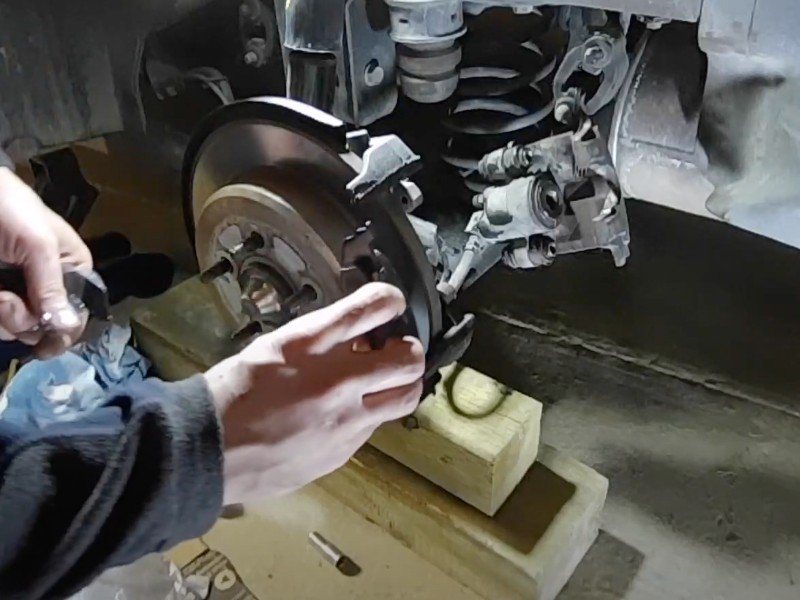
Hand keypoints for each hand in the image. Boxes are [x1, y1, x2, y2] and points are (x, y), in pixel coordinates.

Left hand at [0, 167, 92, 356]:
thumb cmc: (9, 209)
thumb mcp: (38, 244)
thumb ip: (52, 286)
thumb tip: (68, 327)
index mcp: (73, 272)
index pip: (78, 315)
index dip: (63, 331)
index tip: (44, 342)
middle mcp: (50, 287)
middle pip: (46, 327)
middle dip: (24, 320)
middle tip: (5, 299)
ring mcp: (21, 292)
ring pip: (17, 328)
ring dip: (3, 316)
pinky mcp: (0, 294)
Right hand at [205, 282, 424, 503]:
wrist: (209, 450)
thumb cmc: (235, 392)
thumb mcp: (275, 345)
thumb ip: (321, 337)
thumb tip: (358, 333)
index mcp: (311, 344)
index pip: (373, 306)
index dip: (390, 300)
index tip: (390, 305)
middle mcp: (336, 381)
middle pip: (408, 358)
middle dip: (407, 349)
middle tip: (393, 350)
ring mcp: (345, 420)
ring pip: (406, 396)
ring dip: (401, 383)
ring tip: (380, 382)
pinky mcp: (344, 451)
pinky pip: (376, 426)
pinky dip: (371, 414)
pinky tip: (347, 412)